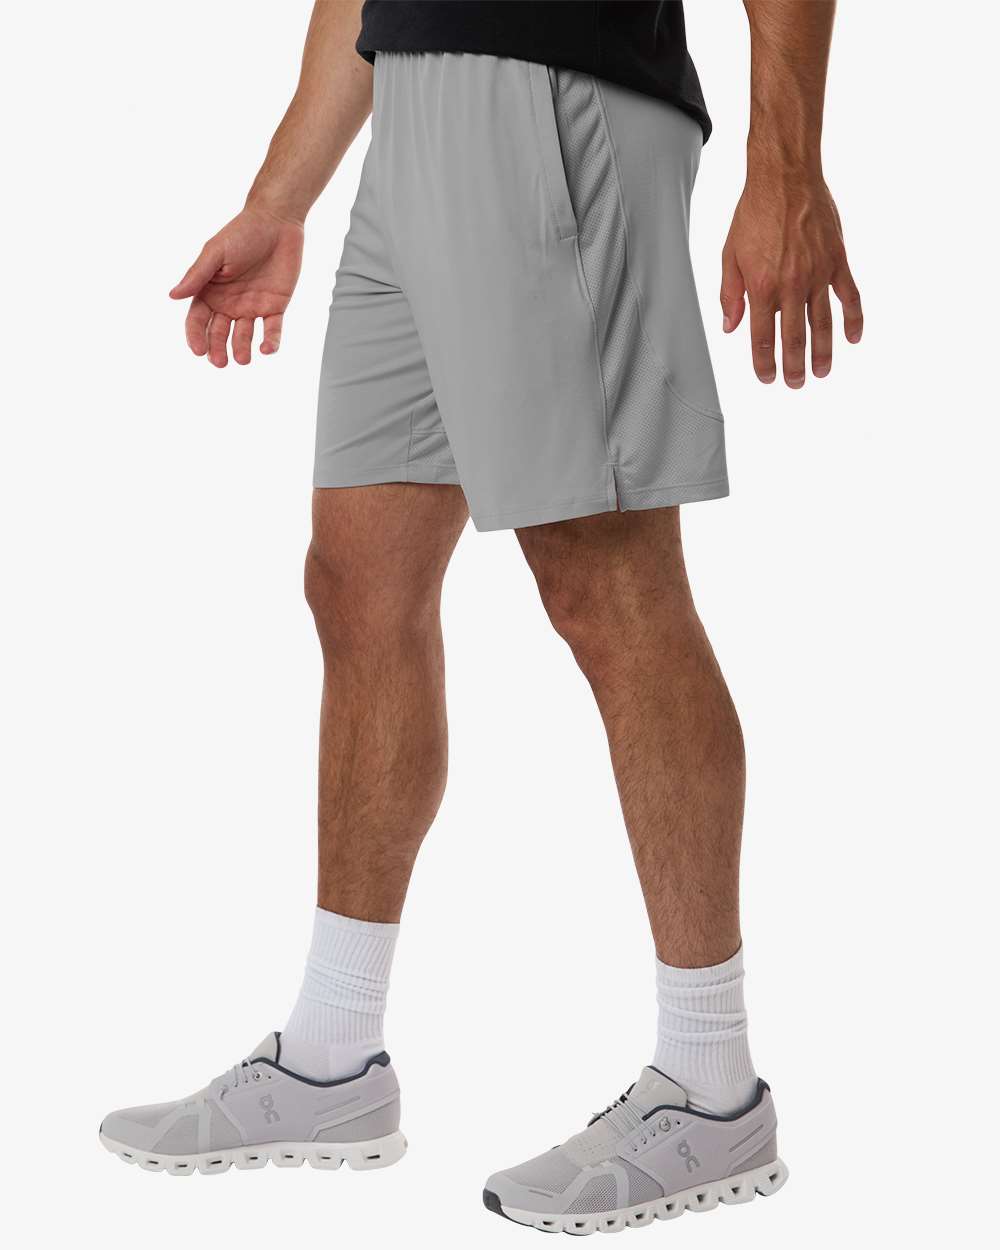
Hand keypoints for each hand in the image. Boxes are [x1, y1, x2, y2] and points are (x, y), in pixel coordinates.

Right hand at [169, 207, 304, 366]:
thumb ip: (197, 276)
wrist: (276, 222)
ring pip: (244, 335)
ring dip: (242, 349)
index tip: (198, 351)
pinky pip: (272, 330)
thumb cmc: (242, 232)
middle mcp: (229, 302)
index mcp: (210, 291)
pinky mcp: (275, 306)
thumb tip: (172, 296)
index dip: (196, 336)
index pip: (198, 319)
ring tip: (242, 359)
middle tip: (219, 362)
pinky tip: (266, 349)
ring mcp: (252, 306)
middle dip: (218, 348)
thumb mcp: (215, 253)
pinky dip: (270, 342)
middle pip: (219, 332)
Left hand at [720, 175, 861, 386]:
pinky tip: (853, 338)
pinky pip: (850, 297)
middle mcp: (791, 285)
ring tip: (821, 373)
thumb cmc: (754, 213)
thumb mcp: (729, 255)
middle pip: (794, 338)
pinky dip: (853, 320)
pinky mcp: (838, 261)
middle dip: (794, 366)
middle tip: (796, 384)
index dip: (764, 363)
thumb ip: (730, 294)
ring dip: (823, 353)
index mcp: (762, 287)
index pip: (762, 338)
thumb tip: (730, 328)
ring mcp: (818, 274)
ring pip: (822, 324)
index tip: (767, 378)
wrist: (786, 177)